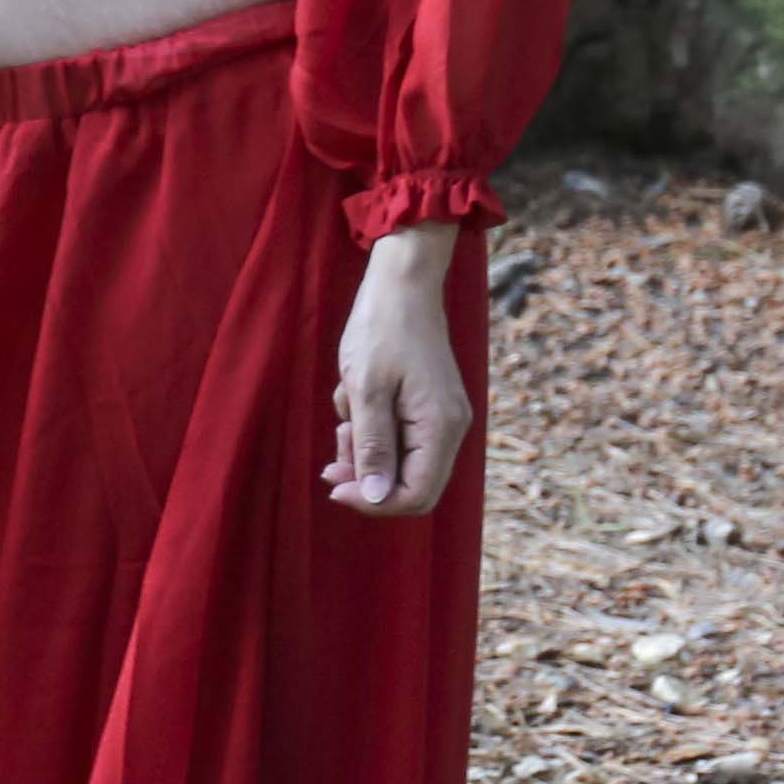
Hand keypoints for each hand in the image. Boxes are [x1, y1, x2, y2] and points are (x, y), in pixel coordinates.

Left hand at [330, 224, 474, 517]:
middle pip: (409, 485)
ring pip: (401, 462)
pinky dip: (371, 427)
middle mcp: (450, 428)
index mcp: (441, 428)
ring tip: (343, 419)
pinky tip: (354, 399)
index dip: (373, 501)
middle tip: (333, 452)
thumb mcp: (366, 389)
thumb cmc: (383, 328)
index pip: (416, 496)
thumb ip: (373, 446)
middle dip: (366, 476)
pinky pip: (399, 436)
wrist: (403, 281)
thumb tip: (375, 497)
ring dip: (364, 449)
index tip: (334, 486)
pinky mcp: (428, 406)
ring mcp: (441, 417)